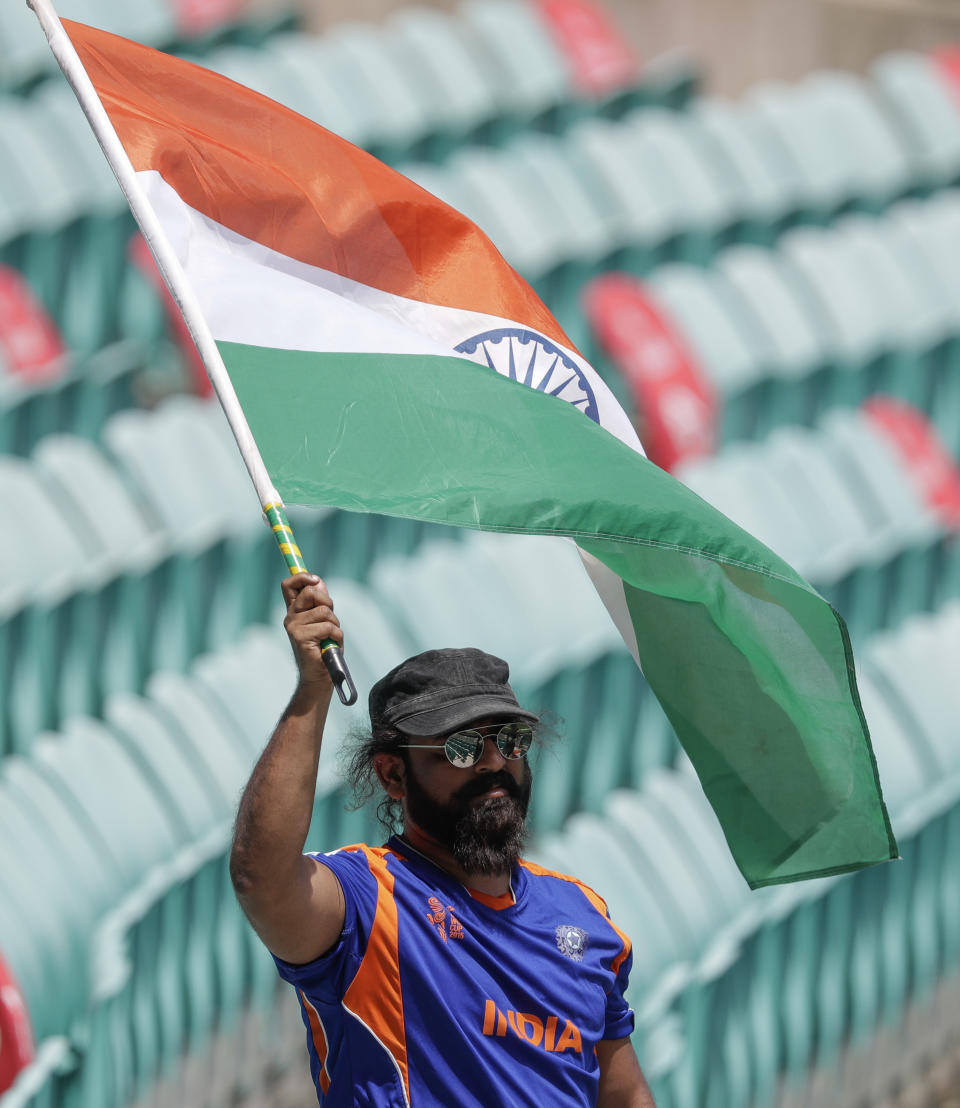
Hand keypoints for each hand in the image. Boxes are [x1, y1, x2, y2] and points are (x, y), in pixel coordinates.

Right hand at [281, 574, 343, 692]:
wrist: (319, 676)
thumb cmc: (324, 649)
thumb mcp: (324, 621)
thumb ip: (321, 602)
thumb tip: (319, 581)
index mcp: (295, 611)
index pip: (289, 584)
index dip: (302, 577)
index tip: (315, 580)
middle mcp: (291, 617)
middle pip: (310, 592)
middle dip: (328, 602)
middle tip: (330, 619)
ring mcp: (293, 626)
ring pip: (324, 611)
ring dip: (335, 624)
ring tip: (330, 637)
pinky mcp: (300, 637)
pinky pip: (327, 627)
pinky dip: (336, 635)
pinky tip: (330, 645)